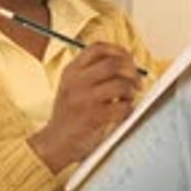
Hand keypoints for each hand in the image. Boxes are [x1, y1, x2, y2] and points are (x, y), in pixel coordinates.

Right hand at [28, 42, 141, 172]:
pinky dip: (129, 109)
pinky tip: (123, 113)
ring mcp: (84, 99)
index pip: (98, 47)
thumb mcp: (71, 86)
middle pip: (113, 63)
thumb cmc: (69, 114)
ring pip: (121, 84)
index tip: (128, 61)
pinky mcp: (93, 118)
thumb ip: (91, 72)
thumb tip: (126, 62)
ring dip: (131, 91)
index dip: (119, 51)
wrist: (54, 142)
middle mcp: (76, 81)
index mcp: (71, 70)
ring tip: (127, 99)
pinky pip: (123, 107)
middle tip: (136, 82)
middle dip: (131, 71)